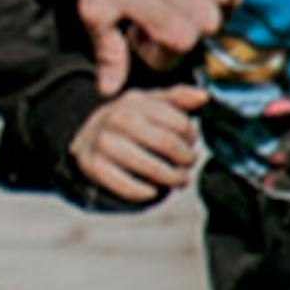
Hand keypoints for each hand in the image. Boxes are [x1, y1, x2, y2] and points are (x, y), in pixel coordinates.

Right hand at [65, 87, 203, 206]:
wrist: (87, 137)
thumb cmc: (130, 122)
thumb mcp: (150, 103)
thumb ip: (178, 98)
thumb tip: (203, 96)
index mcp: (135, 101)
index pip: (179, 122)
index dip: (191, 137)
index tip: (191, 143)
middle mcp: (117, 119)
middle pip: (168, 145)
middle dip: (185, 159)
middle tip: (188, 165)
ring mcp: (103, 143)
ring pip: (151, 168)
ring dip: (172, 178)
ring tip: (179, 180)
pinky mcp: (93, 166)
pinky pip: (127, 187)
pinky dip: (145, 192)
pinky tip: (153, 190)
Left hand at [74, 0, 221, 89]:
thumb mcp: (98, 13)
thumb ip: (108, 55)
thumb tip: (107, 90)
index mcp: (178, 37)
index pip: (164, 60)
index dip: (143, 43)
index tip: (133, 23)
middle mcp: (206, 20)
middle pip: (188, 39)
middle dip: (168, 27)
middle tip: (147, 0)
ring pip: (208, 16)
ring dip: (190, 8)